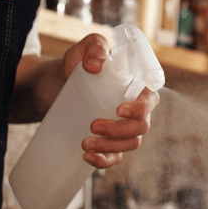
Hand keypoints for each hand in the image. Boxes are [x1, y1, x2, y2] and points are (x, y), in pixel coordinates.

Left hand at [63, 34, 159, 169]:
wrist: (58, 83)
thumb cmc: (79, 64)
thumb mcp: (84, 49)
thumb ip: (94, 47)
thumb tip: (96, 65)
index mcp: (137, 87)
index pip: (150, 101)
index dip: (140, 109)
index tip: (118, 110)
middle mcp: (136, 110)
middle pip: (141, 127)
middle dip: (119, 130)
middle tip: (93, 125)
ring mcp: (124, 128)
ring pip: (130, 144)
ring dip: (109, 147)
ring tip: (84, 143)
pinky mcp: (110, 142)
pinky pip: (115, 158)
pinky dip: (104, 161)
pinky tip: (87, 157)